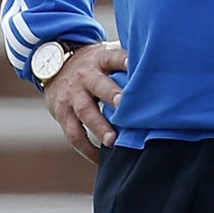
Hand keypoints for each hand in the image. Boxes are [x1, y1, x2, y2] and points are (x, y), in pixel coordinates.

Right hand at [43, 41, 127, 161]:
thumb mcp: (106, 54)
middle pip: (98, 85)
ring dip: (99, 127)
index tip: (137, 67)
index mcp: (100, 59)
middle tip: (124, 106)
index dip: (125, 61)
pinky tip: (100, 158)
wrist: (53, 64)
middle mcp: (85, 76)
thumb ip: (127, 61)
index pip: (114, 57)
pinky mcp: (61, 113)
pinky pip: (74, 133)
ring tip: (113, 141)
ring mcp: (72, 95)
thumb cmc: (92, 64)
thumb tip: (161, 68)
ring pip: (85, 111)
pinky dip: (87, 148)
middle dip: (111, 95)